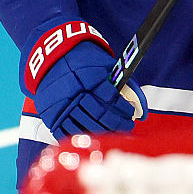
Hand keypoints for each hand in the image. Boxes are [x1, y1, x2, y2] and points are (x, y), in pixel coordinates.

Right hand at [32, 40, 147, 138]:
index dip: (123, 108)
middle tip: (127, 126)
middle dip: (117, 123)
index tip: (131, 113)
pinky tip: (94, 136)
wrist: (52, 58)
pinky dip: (83, 136)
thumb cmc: (84, 61)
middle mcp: (73, 90)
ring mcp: (60, 104)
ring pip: (85, 125)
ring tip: (114, 133)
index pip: (110, 97)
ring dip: (103, 132)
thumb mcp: (105, 65)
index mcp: (88, 75)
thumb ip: (124, 83)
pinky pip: (67, 132)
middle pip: (99, 113)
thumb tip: (141, 107)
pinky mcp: (51, 114)